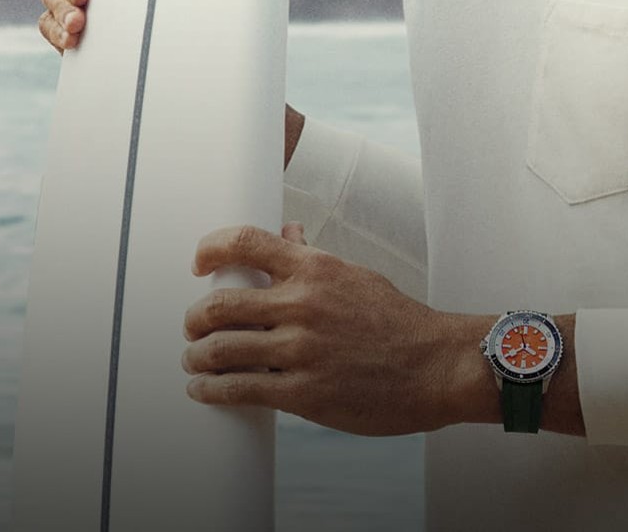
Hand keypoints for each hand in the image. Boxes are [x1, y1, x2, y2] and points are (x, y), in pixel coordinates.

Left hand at [181, 224, 481, 436]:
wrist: (436, 366)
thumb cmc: (399, 322)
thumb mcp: (356, 276)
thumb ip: (313, 258)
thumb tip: (286, 235)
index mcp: (316, 268)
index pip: (245, 242)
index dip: (210, 249)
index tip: (199, 263)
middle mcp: (303, 304)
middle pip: (219, 303)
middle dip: (195, 318)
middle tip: (192, 326)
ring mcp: (301, 349)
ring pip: (220, 349)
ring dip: (196, 357)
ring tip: (193, 361)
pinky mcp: (303, 393)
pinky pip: (239, 389)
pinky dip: (211, 390)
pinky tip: (204, 390)